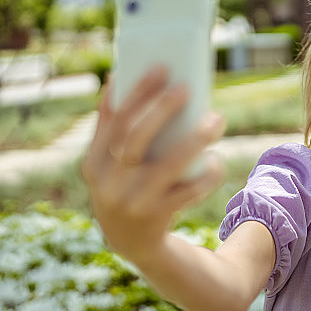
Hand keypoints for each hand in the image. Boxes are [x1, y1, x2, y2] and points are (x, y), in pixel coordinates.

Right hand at [81, 66, 224, 264]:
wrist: (130, 243)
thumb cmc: (126, 185)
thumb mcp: (110, 163)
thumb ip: (113, 128)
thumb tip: (119, 76)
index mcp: (94, 162)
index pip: (113, 119)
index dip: (135, 92)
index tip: (160, 67)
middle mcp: (108, 183)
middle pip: (134, 137)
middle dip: (161, 109)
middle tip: (186, 87)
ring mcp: (131, 202)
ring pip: (167, 164)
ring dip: (195, 139)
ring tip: (216, 120)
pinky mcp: (156, 218)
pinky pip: (187, 192)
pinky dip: (205, 175)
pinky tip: (216, 159)